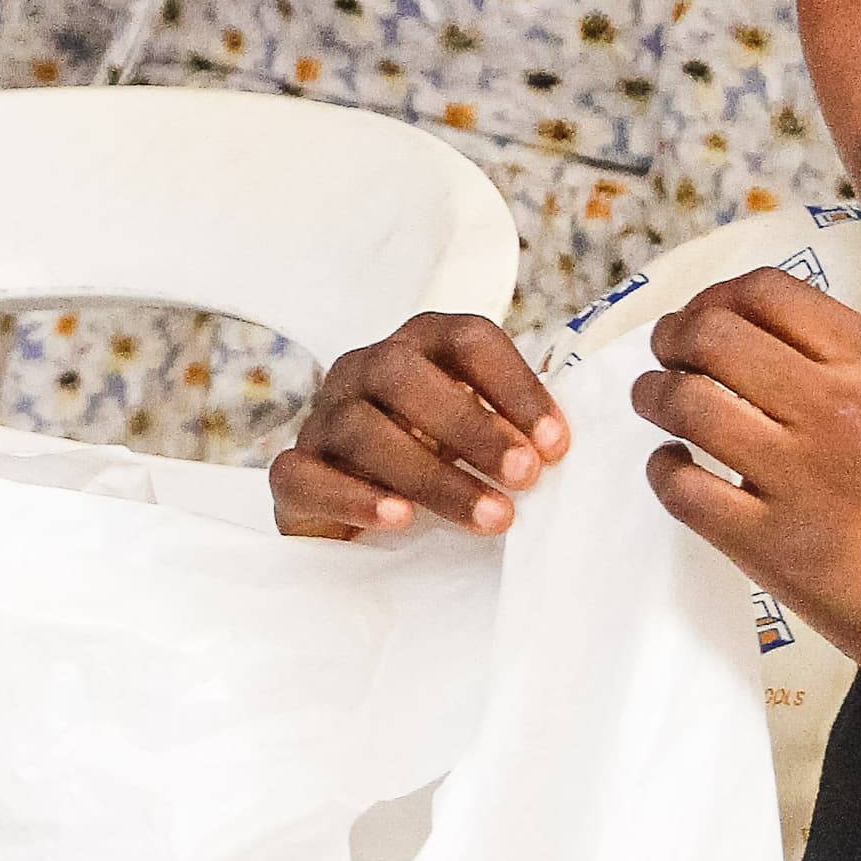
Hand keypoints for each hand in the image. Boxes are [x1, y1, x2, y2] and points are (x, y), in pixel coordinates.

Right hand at [270, 312, 566, 538]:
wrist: (353, 521)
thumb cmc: (435, 468)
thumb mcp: (479, 442)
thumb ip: (516, 429)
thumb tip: (569, 443)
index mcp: (418, 348)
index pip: (465, 338)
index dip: (514, 385)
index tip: (557, 444)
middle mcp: (364, 370)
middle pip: (407, 375)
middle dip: (473, 427)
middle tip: (526, 478)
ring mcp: (322, 419)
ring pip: (363, 429)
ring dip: (433, 475)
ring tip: (490, 517)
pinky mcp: (291, 473)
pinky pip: (307, 475)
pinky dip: (356, 497)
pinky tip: (401, 520)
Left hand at [627, 270, 860, 712]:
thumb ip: (859, 365)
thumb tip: (768, 338)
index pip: (767, 292)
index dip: (718, 297)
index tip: (706, 318)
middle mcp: (840, 410)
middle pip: (713, 334)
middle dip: (674, 338)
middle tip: (670, 356)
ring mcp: (801, 479)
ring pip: (687, 403)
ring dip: (655, 395)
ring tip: (658, 405)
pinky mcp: (771, 547)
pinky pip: (682, 488)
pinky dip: (663, 470)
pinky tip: (675, 468)